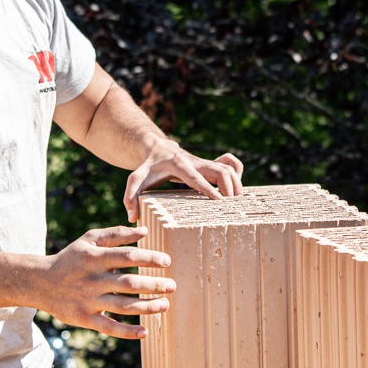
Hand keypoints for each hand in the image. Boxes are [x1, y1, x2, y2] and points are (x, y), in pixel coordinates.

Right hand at [40, 226, 174, 338]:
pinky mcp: (84, 318)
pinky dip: (127, 332)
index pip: (127, 256)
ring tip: (165, 305)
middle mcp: (92, 279)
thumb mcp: (89, 240)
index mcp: (95, 258)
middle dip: (153, 285)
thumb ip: (116, 234)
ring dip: (147, 308)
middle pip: (128, 284)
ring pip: (123, 306)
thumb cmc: (71, 258)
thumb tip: (144, 231)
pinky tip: (145, 332)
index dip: (149, 258)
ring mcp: (88, 301)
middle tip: (172, 286)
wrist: (40, 282)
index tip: (167, 261)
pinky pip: (109, 327)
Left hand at [123, 141, 245, 220]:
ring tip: (236, 203)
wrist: (158, 149)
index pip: (195, 177)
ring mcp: (204, 162)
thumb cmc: (148, 167)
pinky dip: (237, 173)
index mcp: (178, 165)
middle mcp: (195, 161)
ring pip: (228, 168)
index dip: (207, 188)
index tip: (219, 201)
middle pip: (219, 170)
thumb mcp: (135, 179)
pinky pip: (230, 164)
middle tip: (231, 206)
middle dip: (229, 187)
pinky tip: (236, 188)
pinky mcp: (210, 164)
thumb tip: (132, 218)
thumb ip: (130, 197)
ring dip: (236, 184)